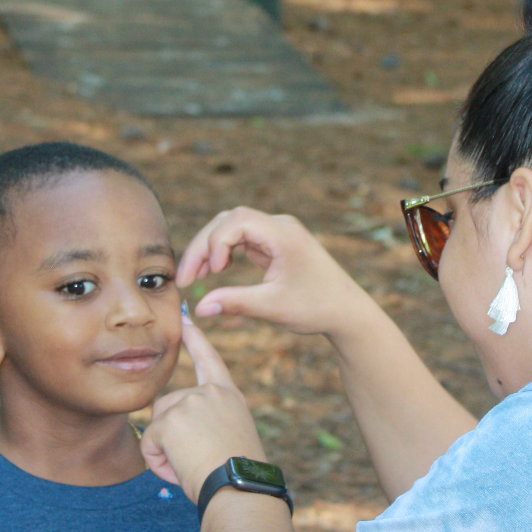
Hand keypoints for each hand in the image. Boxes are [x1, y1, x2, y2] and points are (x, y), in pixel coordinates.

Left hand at [141, 311, 266, 502]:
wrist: (239, 489)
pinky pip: (149, 444)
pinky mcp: (171, 419)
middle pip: (167, 406)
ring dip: (164, 450)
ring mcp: (190, 403)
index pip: (210, 359)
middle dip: (169, 434)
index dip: (195, 339)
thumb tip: (181, 432)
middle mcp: (211, 393)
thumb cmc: (237, 475)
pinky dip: (159, 463)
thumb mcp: (230, 437)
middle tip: (196, 460)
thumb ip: (208, 422)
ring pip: (156, 425)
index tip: (184, 319)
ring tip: (192, 465)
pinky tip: (182, 469)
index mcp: (229, 396)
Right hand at [175, 207, 370, 335]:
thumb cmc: (316, 308)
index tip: (211, 273)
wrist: (347, 312)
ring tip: (193, 277)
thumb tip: (199, 308)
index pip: (236, 221)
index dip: (215, 243)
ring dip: (210, 248)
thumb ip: (234, 303)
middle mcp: (280, 226)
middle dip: (204, 246)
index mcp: (284, 234)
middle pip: (229, 220)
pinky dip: (223, 252)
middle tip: (184, 277)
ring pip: (231, 227)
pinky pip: (240, 239)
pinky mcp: (274, 244)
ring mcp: (277, 233)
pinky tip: (213, 271)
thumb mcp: (273, 308)